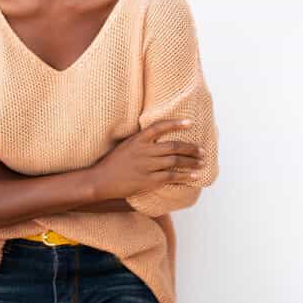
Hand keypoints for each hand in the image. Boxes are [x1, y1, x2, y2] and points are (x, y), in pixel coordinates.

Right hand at [89, 118, 204, 200]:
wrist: (101, 180)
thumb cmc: (113, 163)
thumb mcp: (125, 146)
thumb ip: (141, 142)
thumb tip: (158, 141)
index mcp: (137, 140)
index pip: (159, 127)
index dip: (176, 123)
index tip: (190, 122)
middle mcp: (144, 151)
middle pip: (173, 146)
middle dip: (191, 148)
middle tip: (202, 151)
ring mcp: (147, 166)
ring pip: (175, 161)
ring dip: (191, 162)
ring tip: (201, 162)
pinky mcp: (148, 180)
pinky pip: (171, 177)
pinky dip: (185, 176)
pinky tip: (194, 176)